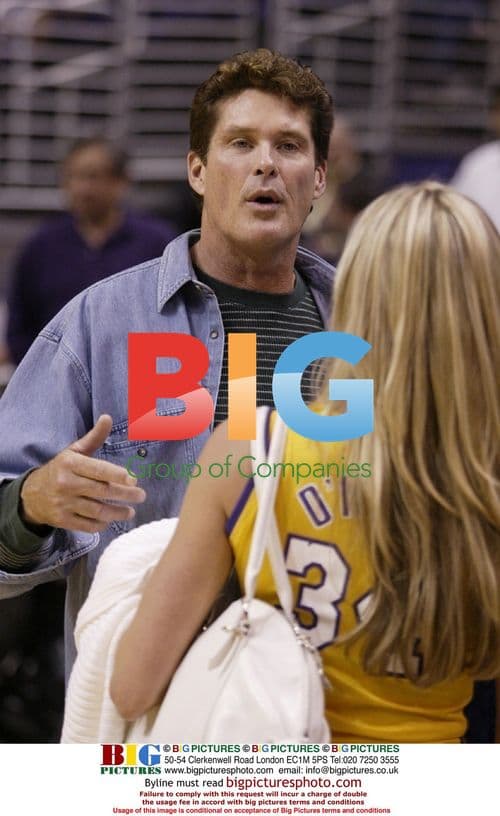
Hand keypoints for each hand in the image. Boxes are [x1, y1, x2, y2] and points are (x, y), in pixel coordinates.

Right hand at [20, 415, 145, 532]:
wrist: (32, 495)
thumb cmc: (61, 469)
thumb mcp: (74, 451)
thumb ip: (94, 437)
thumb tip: (108, 417)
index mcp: (70, 463)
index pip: (98, 470)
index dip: (117, 475)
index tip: (134, 479)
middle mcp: (66, 483)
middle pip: (101, 491)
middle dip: (125, 495)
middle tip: (141, 496)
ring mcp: (63, 503)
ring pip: (97, 510)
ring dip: (117, 512)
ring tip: (131, 511)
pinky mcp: (62, 520)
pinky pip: (87, 525)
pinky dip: (102, 523)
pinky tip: (111, 519)